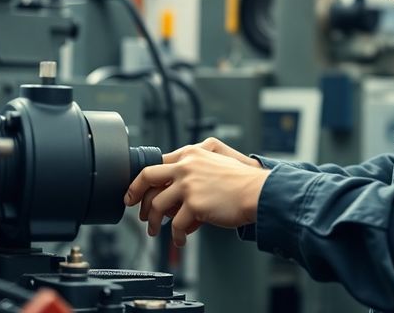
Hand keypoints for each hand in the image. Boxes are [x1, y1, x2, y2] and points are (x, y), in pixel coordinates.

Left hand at [124, 142, 269, 247]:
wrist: (258, 192)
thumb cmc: (242, 181)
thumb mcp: (217, 160)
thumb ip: (195, 168)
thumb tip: (175, 191)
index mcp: (191, 154)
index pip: (156, 163)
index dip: (142, 179)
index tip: (137, 190)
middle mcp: (186, 166)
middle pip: (147, 177)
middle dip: (135, 195)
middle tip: (136, 209)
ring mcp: (189, 185)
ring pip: (157, 205)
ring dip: (154, 222)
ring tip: (155, 231)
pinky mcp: (194, 204)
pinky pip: (176, 225)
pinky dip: (176, 236)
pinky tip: (180, 240)